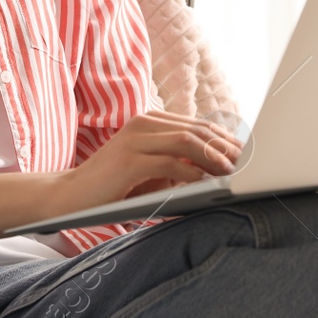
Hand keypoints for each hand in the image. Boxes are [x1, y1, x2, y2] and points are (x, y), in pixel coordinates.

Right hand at [61, 110, 242, 213]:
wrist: (70, 196)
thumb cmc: (114, 188)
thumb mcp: (151, 171)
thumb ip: (178, 164)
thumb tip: (218, 169)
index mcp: (149, 121)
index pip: (197, 125)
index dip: (224, 139)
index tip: (246, 155)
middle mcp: (142, 124)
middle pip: (196, 129)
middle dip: (225, 146)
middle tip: (247, 164)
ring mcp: (134, 140)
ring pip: (186, 141)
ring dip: (214, 157)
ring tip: (233, 172)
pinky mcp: (129, 160)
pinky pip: (169, 162)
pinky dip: (192, 172)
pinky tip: (207, 182)